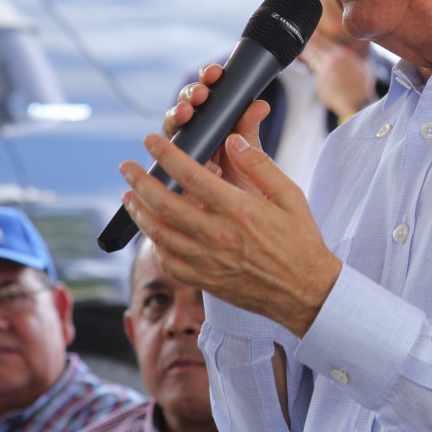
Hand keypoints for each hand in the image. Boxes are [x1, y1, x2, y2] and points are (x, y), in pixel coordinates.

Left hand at [119, 131, 341, 336]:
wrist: (305, 291)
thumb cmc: (301, 241)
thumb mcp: (289, 196)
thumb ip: (260, 165)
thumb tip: (233, 139)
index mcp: (239, 210)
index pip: (190, 175)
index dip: (166, 155)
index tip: (150, 141)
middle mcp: (217, 236)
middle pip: (164, 204)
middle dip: (140, 181)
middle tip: (126, 167)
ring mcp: (207, 261)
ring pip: (159, 233)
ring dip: (139, 212)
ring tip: (129, 196)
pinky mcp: (204, 280)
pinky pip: (169, 261)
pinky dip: (155, 243)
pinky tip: (152, 231)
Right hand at [162, 63, 270, 186]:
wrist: (239, 224)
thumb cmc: (246, 183)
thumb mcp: (250, 155)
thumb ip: (249, 130)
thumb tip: (260, 105)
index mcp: (215, 121)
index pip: (207, 90)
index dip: (208, 78)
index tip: (215, 73)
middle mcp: (194, 133)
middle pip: (186, 105)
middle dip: (191, 95)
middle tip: (200, 94)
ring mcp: (180, 153)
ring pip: (171, 127)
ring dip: (177, 116)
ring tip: (185, 115)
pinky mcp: (169, 175)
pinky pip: (163, 160)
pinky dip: (171, 155)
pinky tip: (188, 158)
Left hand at [302, 40, 375, 118]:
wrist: (358, 103)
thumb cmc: (363, 86)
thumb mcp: (364, 66)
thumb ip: (355, 55)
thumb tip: (354, 48)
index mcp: (342, 54)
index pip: (322, 39)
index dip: (315, 35)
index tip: (311, 32)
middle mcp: (330, 60)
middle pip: (313, 45)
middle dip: (309, 42)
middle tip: (304, 37)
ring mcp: (323, 71)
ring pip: (311, 58)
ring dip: (308, 53)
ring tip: (305, 49)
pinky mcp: (319, 82)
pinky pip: (315, 71)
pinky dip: (316, 68)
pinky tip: (314, 66)